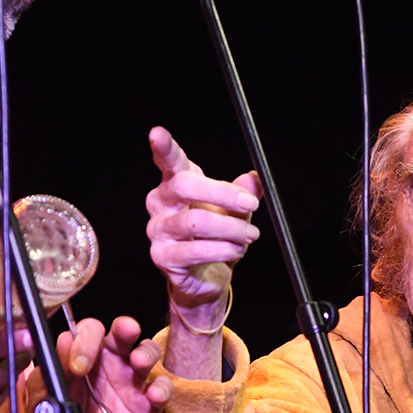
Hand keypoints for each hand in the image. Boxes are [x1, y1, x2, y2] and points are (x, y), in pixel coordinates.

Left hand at [48, 314, 166, 412]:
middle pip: (125, 333)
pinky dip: (162, 389)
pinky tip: (153, 395)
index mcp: (86, 354)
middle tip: (126, 332)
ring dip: (146, 353)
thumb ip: (52, 369)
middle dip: (126, 328)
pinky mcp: (147, 406)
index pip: (91, 331)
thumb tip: (65, 341)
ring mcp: (132, 383)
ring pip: (148, 354)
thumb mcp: (42, 396)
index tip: (78, 366)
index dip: (86, 340)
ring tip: (139, 362)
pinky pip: (163, 391)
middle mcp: (112, 362)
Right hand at [146, 125, 259, 324]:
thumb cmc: (215, 237)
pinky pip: (194, 250)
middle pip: (184, 186)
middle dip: (223, 194)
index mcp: (175, 183)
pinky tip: (236, 250)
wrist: (206, 278)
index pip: (168, 161)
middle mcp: (160, 203)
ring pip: (195, 221)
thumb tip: (255, 179)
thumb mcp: (234, 211)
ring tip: (249, 235)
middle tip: (250, 204)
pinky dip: (222, 249)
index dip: (162, 147)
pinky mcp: (163, 257)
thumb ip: (243, 194)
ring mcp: (158, 230)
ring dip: (230, 228)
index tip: (157, 134)